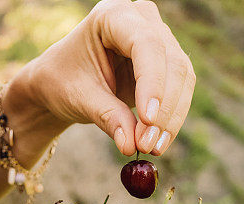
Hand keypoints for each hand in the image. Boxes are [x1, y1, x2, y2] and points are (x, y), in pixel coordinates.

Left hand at [6, 0, 194, 157]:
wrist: (60, 82)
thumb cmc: (62, 81)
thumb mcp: (79, 98)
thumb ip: (107, 117)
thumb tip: (130, 146)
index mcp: (113, 15)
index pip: (146, 44)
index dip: (152, 83)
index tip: (148, 120)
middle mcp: (141, 19)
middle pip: (171, 61)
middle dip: (163, 107)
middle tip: (148, 144)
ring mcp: (158, 38)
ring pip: (182, 77)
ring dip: (171, 117)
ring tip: (153, 147)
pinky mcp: (165, 63)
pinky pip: (180, 90)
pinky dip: (172, 118)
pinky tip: (159, 142)